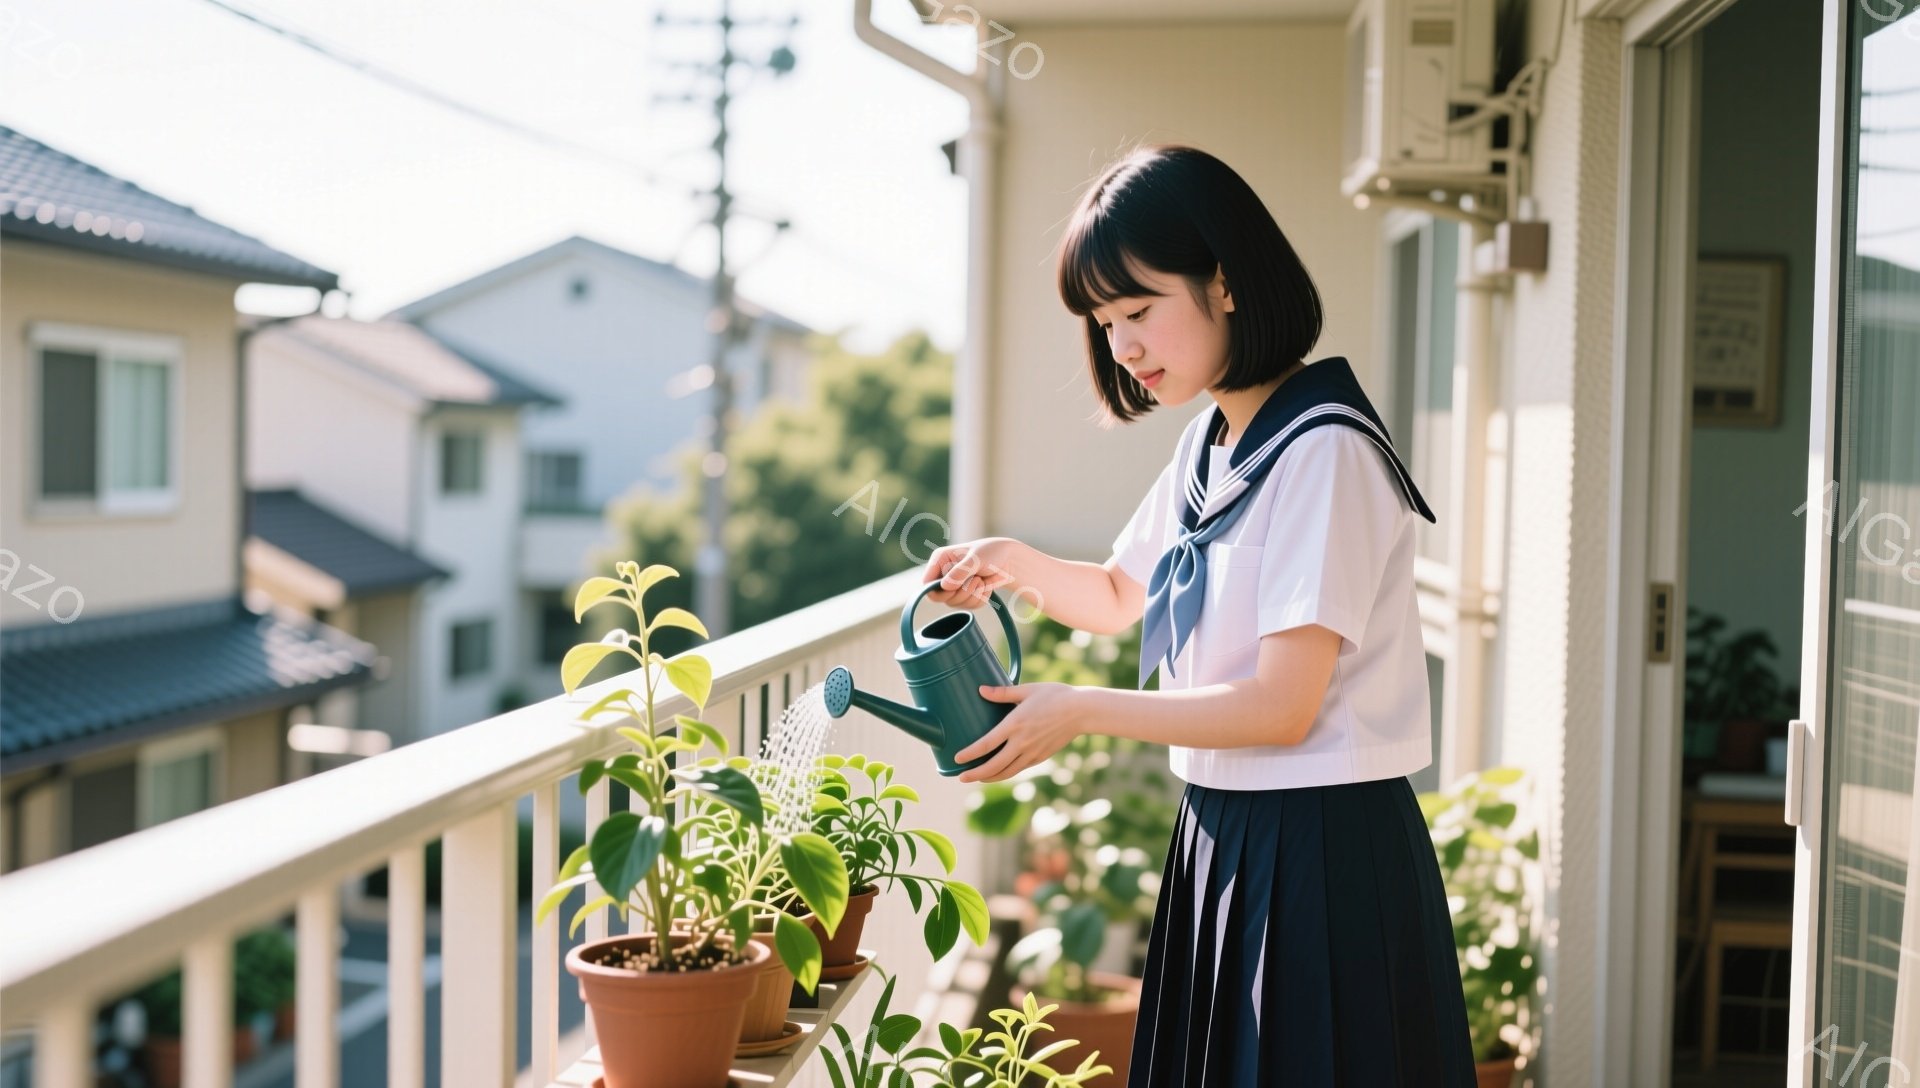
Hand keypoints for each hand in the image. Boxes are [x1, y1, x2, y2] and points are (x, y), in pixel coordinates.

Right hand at [921, 537, 1026, 609]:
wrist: (1008, 560)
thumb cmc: (991, 552)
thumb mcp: (976, 559)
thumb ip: (960, 572)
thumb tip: (944, 586)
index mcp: (940, 560)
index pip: (926, 583)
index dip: (937, 590)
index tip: (954, 588)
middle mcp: (943, 574)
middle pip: (941, 598)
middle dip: (961, 593)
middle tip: (976, 580)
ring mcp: (954, 586)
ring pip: (955, 604)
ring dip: (973, 595)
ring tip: (982, 580)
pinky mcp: (965, 596)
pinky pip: (968, 607)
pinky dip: (980, 599)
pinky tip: (985, 586)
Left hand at [955, 682, 1085, 782]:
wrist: (1081, 711)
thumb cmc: (1055, 695)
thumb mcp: (1027, 690)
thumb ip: (1002, 692)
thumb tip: (981, 690)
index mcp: (1015, 724)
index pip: (987, 744)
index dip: (970, 753)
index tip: (958, 758)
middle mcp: (1022, 742)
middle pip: (994, 765)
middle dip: (976, 774)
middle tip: (961, 777)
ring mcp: (1032, 752)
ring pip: (1007, 772)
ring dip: (989, 778)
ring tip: (977, 778)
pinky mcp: (1040, 757)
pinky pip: (1019, 769)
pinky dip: (1005, 774)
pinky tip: (998, 773)